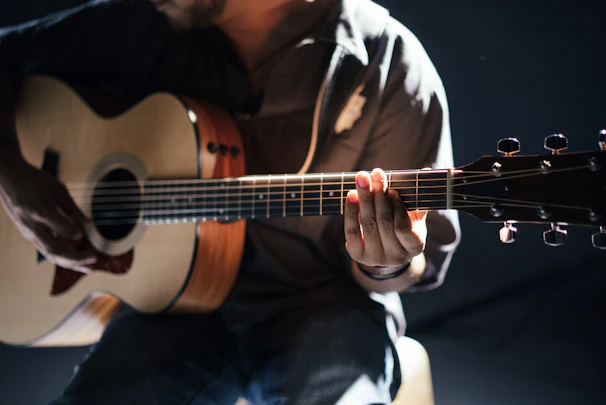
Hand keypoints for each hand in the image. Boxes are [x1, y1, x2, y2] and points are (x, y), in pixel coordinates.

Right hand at [0, 156, 96, 272]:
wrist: (7, 178)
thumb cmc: (34, 180)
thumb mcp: (57, 188)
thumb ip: (72, 208)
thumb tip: (88, 225)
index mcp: (41, 212)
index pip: (65, 231)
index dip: (78, 232)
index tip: (87, 229)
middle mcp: (33, 227)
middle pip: (55, 251)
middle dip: (76, 259)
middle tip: (94, 260)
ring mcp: (28, 232)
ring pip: (50, 254)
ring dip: (70, 263)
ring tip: (88, 268)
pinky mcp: (28, 234)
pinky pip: (46, 249)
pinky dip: (62, 256)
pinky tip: (75, 259)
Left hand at [344, 168, 426, 275]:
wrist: (385, 248)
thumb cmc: (403, 225)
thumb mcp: (414, 215)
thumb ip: (418, 197)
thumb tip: (426, 171)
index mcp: (414, 246)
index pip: (404, 228)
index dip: (397, 209)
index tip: (393, 191)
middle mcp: (395, 257)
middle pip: (384, 222)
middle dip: (378, 195)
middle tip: (376, 174)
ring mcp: (375, 258)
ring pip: (368, 224)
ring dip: (364, 199)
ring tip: (362, 179)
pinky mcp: (358, 255)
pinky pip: (352, 231)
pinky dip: (351, 211)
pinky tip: (352, 195)